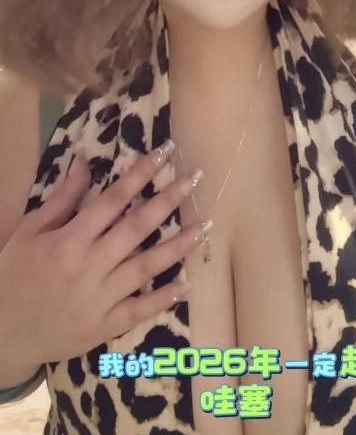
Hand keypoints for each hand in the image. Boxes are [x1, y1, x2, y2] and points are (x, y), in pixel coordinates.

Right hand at [0, 144, 206, 368]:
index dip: (141, 173)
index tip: (165, 152)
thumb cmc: (15, 274)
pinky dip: (165, 296)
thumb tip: (85, 161)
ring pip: (146, 266)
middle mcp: (89, 265)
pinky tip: (188, 281)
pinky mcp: (105, 326)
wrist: (2, 333)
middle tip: (195, 178)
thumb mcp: (30, 231)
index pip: (113, 199)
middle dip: (169, 200)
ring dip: (178, 245)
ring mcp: (100, 298)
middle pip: (137, 227)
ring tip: (205, 226)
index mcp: (69, 239)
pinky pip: (141, 309)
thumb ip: (62, 198)